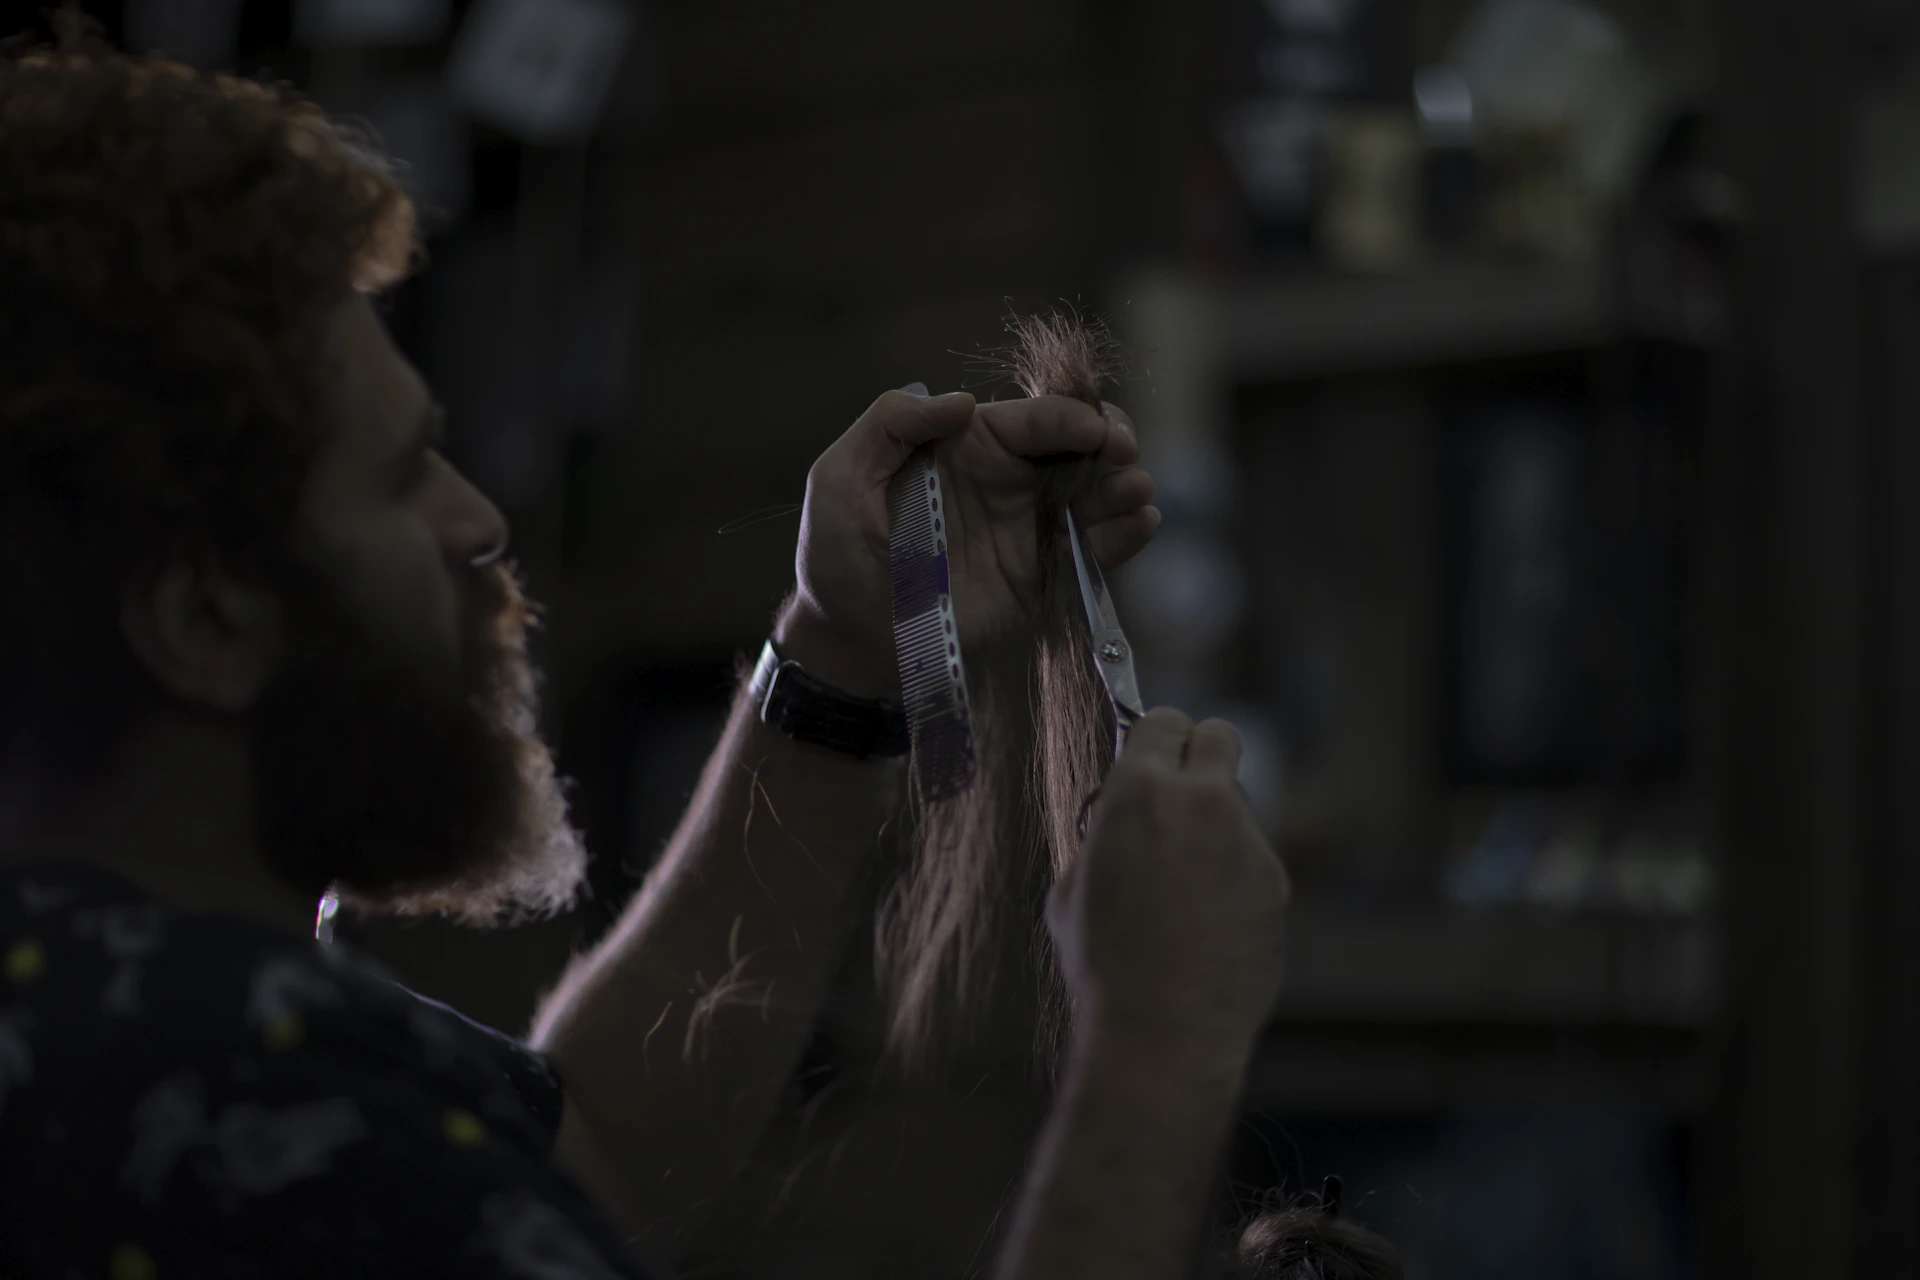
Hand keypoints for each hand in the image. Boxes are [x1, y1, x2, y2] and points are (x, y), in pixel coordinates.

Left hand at [778, 389, 1158, 698]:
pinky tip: (1138, 525)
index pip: (1034, 417)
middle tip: (1125, 454)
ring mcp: (1029, 528)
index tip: (1097, 432)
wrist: (850, 638)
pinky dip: (1125, 535)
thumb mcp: (839, 476)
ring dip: (1126, 487)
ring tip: (1134, 495)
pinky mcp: (1041, 576)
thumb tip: (963, 401)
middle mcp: (1008, 479)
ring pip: (1097, 493)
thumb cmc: (836, 552)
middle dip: (1113, 439)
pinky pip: (1094, 549)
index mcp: (967, 444)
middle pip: (1079, 444)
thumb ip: (890, 423)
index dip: (1073, 415)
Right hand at [1046, 708, 1290, 1050]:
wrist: (1163, 1032)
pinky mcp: (1276, 882)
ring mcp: (1247, 840)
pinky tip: (1210, 925)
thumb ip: (1104, 836)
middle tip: (1181, 794)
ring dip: (1216, 825)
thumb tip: (1119, 824)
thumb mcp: (1073, 887)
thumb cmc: (1102, 963)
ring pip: (1238, 805)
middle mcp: (1202, 801)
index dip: (1155, 741)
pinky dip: (1235, 877)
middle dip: (1200, 755)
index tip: (1150, 762)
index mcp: (1139, 791)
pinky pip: (1253, 859)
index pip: (1162, 721)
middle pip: (1219, 736)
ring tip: (1186, 888)